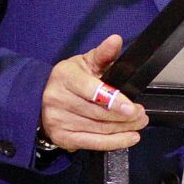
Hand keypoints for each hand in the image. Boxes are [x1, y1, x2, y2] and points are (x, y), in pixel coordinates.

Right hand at [40, 34, 148, 151]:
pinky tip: (130, 137)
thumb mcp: (84, 62)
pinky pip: (93, 143)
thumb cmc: (69, 79)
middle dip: (124, 115)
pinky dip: (115, 142)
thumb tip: (115, 40)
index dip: (113, 100)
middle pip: (97, 113)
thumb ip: (103, 54)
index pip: (91, 90)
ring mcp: (58, 121)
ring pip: (98, 129)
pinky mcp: (62, 138)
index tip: (131, 106)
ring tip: (139, 122)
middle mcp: (58, 99)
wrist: (41, 99)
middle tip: (141, 113)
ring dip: (124, 128)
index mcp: (64, 76)